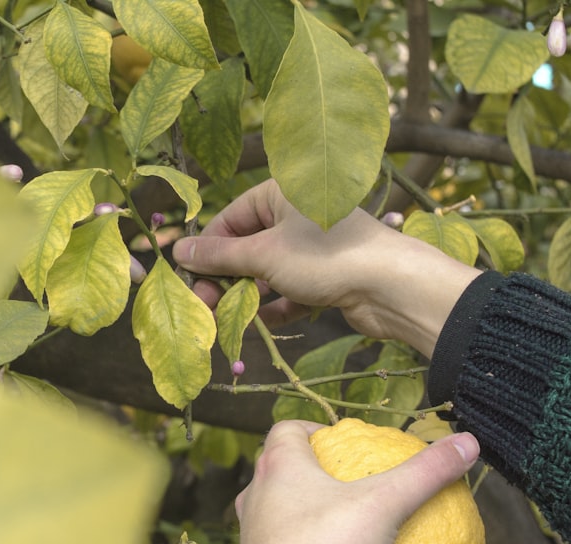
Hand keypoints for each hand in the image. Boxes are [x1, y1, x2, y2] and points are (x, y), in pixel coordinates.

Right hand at [171, 179, 481, 357]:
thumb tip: (177, 251)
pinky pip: (292, 288)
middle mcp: (297, 214)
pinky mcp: (329, 275)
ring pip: (268, 270)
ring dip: (248, 294)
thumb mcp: (263, 256)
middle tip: (207, 306)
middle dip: (226, 278)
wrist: (393, 286)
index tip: (190, 280)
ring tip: (231, 318)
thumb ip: (219, 256)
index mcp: (281, 194)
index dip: (207, 250)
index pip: (229, 218)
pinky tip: (266, 322)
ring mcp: (314, 246)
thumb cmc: (324, 258)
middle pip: (247, 246)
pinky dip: (278, 304)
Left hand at [235, 420, 479, 543]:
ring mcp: (255, 531)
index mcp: (277, 464)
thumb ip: (424, 473)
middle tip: (351, 479)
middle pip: (283, 468)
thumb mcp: (385, 503)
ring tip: (348, 520)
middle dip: (314, 469)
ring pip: (282, 509)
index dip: (313, 429)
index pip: (286, 429)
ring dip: (310, 510)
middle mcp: (258, 492)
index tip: (341, 441)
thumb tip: (466, 443)